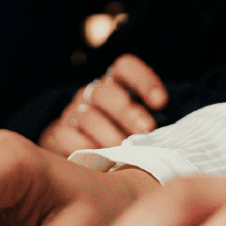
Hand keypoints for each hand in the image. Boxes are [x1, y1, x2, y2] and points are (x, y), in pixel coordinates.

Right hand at [40, 55, 170, 154]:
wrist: (78, 154)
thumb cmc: (121, 139)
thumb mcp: (139, 127)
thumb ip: (148, 126)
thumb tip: (168, 137)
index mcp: (115, 85)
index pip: (124, 67)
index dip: (143, 80)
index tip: (161, 102)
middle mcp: (92, 95)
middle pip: (106, 91)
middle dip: (128, 111)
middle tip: (146, 130)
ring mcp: (73, 112)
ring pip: (88, 116)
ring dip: (109, 135)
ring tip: (124, 150)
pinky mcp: (57, 133)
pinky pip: (66, 136)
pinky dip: (83, 147)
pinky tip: (97, 157)